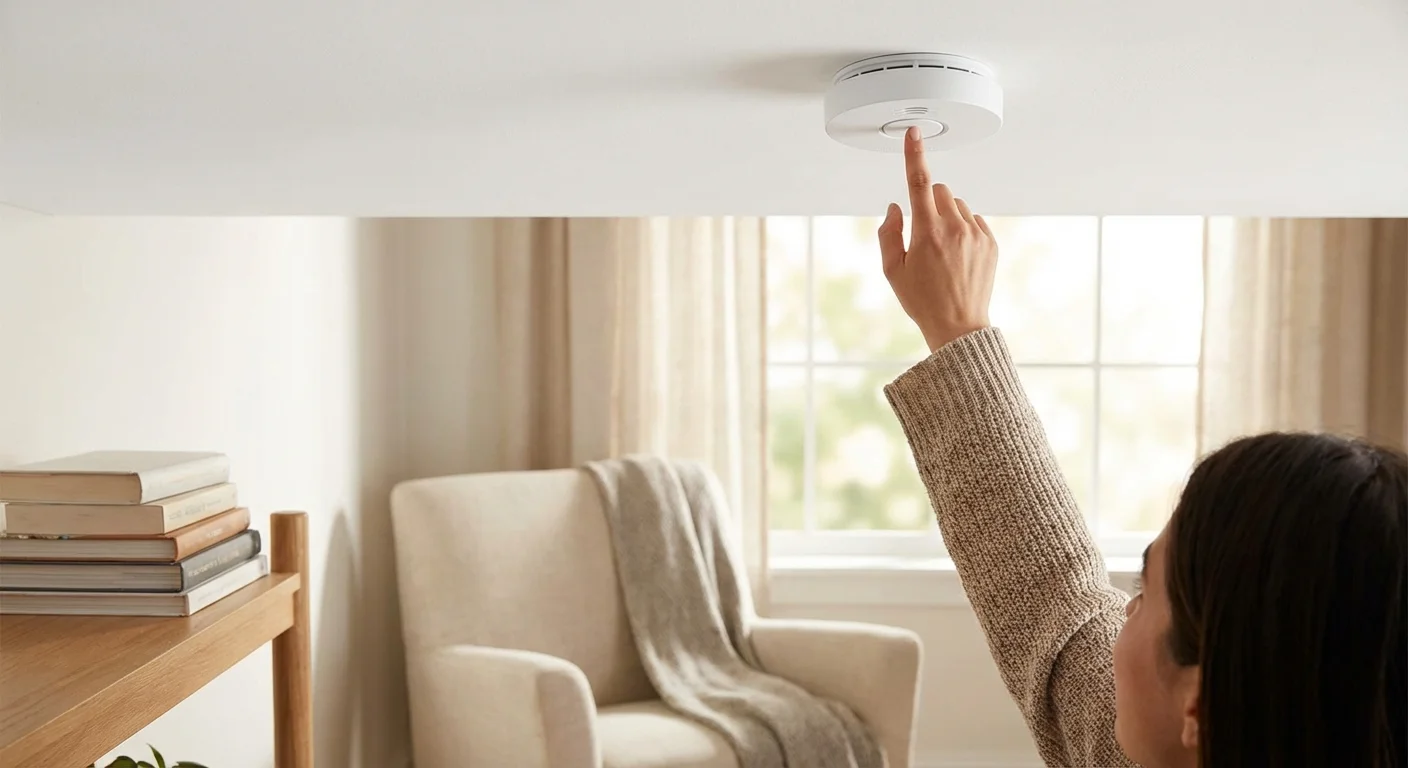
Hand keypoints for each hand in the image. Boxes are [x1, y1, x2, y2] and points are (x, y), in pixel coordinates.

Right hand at [877, 126, 997, 352]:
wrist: (958, 325)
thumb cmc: (923, 301)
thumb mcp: (893, 271)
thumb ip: (888, 233)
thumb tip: (895, 208)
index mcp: (927, 233)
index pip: (918, 182)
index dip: (914, 154)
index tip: (913, 134)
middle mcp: (955, 228)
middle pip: (940, 190)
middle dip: (929, 201)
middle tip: (923, 232)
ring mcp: (977, 234)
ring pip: (958, 204)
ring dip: (947, 215)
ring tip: (941, 248)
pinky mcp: (991, 242)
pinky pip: (975, 219)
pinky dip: (963, 227)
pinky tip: (957, 254)